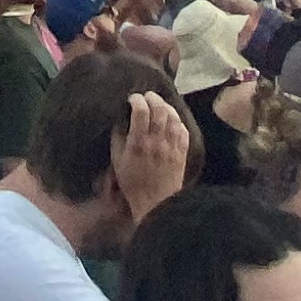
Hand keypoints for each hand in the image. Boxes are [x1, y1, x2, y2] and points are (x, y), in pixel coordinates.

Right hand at [113, 90, 193, 222]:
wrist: (156, 203)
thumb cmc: (133, 182)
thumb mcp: (117, 161)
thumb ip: (118, 138)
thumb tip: (121, 119)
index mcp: (138, 143)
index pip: (141, 111)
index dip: (136, 100)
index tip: (132, 99)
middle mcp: (157, 142)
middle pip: (159, 110)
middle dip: (152, 98)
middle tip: (146, 96)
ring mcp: (172, 146)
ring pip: (173, 117)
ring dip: (166, 106)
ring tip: (159, 104)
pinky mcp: (182, 152)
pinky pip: (183, 130)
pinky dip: (177, 120)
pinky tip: (171, 119)